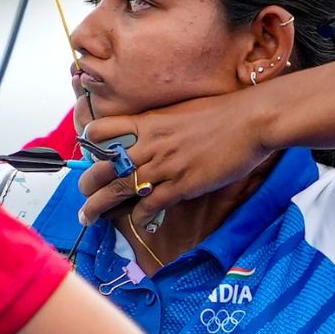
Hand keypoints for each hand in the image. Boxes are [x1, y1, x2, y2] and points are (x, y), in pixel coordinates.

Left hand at [75, 91, 268, 231]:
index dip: (89, 144)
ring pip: (118, 190)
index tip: (88, 155)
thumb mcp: (180, 111)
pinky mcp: (181, 185)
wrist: (251, 120)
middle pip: (102, 167)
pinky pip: (149, 205)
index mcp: (147, 122)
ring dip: (98, 207)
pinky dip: (139, 216)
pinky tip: (137, 222)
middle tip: (83, 195)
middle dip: (87, 184)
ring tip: (87, 218)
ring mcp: (163, 166)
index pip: (101, 130)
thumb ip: (159, 125)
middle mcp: (148, 144)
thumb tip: (151, 134)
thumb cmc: (222, 112)